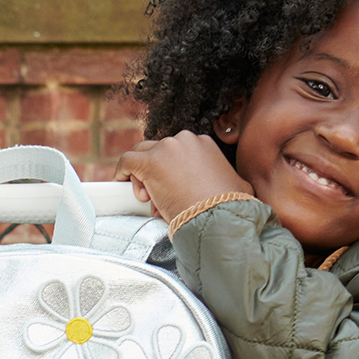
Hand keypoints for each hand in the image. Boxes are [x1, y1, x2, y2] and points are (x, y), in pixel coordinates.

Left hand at [115, 131, 249, 223]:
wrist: (217, 217)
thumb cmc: (227, 207)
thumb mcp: (234, 185)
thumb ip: (228, 181)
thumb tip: (237, 188)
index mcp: (204, 144)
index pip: (176, 152)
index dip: (169, 172)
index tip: (169, 191)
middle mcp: (185, 141)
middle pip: (158, 151)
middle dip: (153, 173)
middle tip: (153, 196)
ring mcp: (167, 149)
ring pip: (141, 154)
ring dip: (139, 175)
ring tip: (145, 197)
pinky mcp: (150, 162)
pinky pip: (127, 160)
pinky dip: (122, 170)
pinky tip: (121, 181)